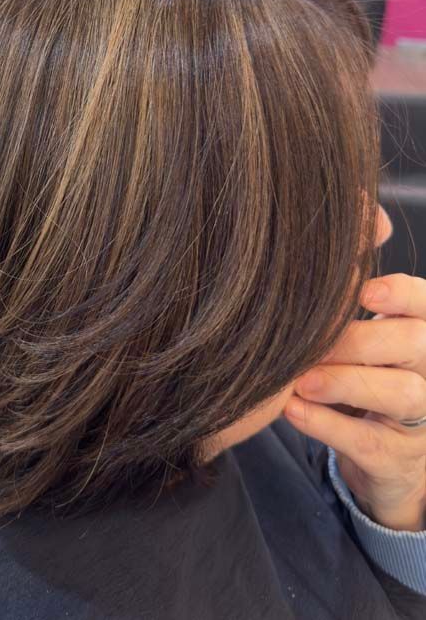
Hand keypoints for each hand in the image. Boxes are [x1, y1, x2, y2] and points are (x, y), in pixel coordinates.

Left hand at [284, 273, 425, 531]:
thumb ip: (351, 296)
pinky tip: (292, 408)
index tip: (363, 292)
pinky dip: (326, 424)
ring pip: (400, 394)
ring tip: (299, 379)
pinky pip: (368, 441)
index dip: (401, 295)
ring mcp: (422, 422)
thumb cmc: (367, 376)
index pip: (425, 305)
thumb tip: (337, 243)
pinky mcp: (398, 461)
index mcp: (424, 336)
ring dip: (344, 382)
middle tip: (309, 339)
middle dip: (358, 339)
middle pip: (413, 344)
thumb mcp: (370, 339)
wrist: (385, 459)